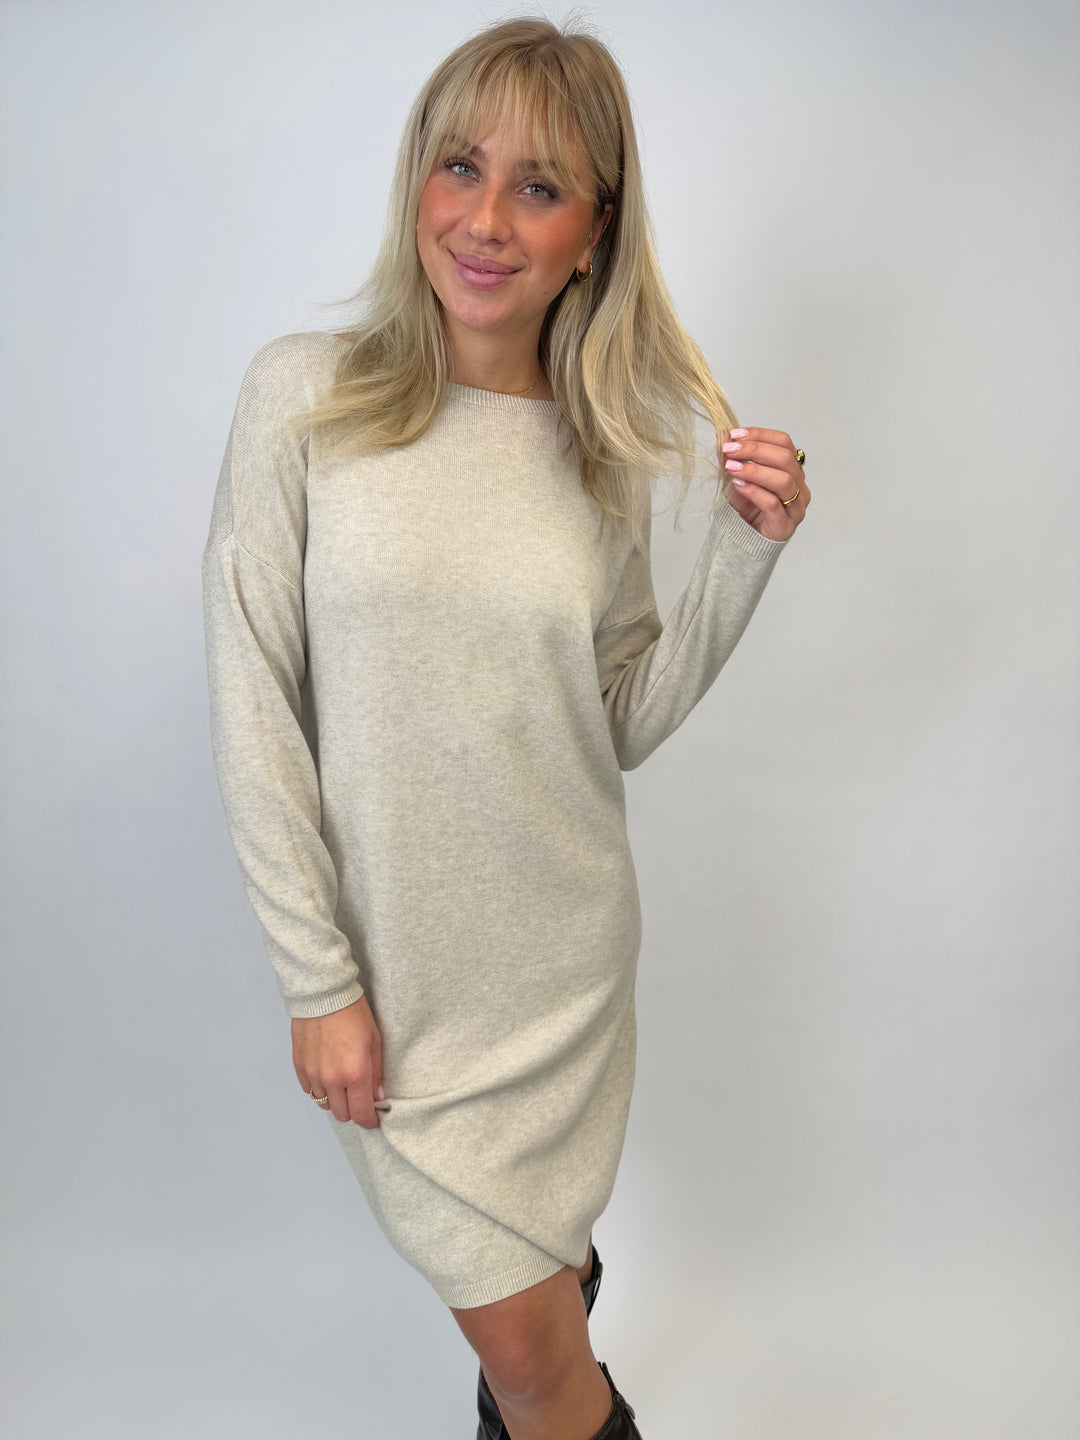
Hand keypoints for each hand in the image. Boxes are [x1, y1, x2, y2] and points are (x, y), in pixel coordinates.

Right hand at [291, 993, 384, 1128]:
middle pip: (341, 1114)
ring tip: (342, 1084)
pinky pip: (309, 1090)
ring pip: (323, 1104)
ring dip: (335, 1099)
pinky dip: (319, 1088)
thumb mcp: (374, 1041)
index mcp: (355, 1073)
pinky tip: (327, 1075)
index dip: (369, 1121)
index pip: (361, 1114)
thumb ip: (376, 1073)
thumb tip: (377, 1097)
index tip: (373, 1119)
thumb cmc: (353, 1013)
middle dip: (353, 1110)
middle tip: (359, 1098)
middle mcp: (332, 1079)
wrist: (324, 994)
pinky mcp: (299, 1066)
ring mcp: (313, 1074)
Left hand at [717, 427, 810, 540]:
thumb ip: (735, 458)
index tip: (735, 434)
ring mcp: (795, 507)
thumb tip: (723, 435)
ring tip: (731, 466)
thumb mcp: (739, 477)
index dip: (760, 435)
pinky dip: (754, 491)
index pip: (784, 443)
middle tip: (730, 449)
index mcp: (792, 469)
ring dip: (754, 470)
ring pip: (784, 480)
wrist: (746, 539)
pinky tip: (738, 484)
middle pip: (785, 459)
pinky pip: (773, 504)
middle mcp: (799, 486)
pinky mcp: (785, 525)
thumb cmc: (747, 507)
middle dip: (755, 450)